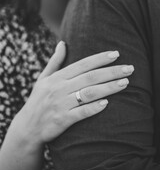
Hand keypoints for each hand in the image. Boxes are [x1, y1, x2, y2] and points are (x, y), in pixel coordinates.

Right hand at [13, 41, 133, 146]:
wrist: (28, 127)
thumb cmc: (38, 100)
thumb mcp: (43, 78)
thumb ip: (55, 61)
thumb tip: (62, 43)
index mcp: (57, 77)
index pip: (82, 64)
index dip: (100, 58)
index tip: (116, 54)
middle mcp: (59, 88)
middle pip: (90, 77)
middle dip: (111, 71)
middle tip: (130, 68)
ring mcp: (61, 104)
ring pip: (89, 93)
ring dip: (108, 87)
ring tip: (125, 82)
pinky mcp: (62, 120)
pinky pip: (80, 113)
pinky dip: (93, 108)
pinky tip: (107, 103)